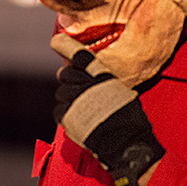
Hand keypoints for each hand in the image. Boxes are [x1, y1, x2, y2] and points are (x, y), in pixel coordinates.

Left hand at [51, 33, 164, 185]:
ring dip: (68, 97)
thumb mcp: (123, 92)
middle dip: (68, 78)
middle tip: (76, 87)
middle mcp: (87, 85)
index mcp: (104, 76)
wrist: (126, 145)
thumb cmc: (130, 120)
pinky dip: (65, 113)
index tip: (56, 40)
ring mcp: (75, 101)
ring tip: (82, 107)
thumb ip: (104, 81)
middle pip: (65, 74)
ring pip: (61, 92)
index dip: (66, 46)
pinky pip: (59, 110)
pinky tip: (76, 118)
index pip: (80, 56)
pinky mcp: (67, 117)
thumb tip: (90, 78)